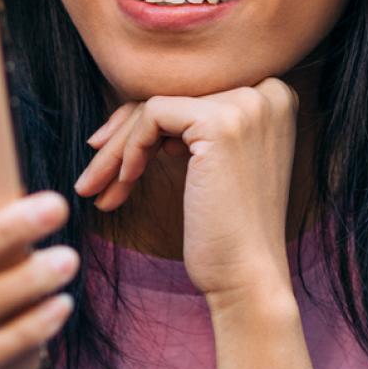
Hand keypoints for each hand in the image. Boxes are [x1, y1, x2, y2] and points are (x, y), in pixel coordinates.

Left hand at [73, 80, 298, 308]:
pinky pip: (152, 116)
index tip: (110, 153)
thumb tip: (133, 110)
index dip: (146, 123)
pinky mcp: (221, 121)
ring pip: (155, 107)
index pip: (191, 94)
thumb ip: (192, 129)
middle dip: (123, 136)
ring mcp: (248, 104)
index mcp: (275, 96)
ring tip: (93, 187)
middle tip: (92, 175)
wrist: (248, 276)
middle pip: (172, 96)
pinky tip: (123, 184)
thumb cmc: (228, 231)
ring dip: (116, 149)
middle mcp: (268, 92)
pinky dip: (129, 150)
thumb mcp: (215, 165)